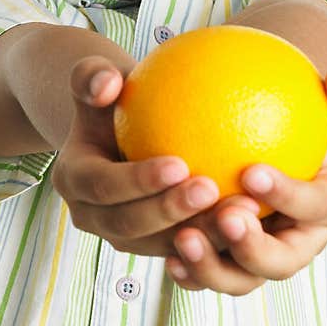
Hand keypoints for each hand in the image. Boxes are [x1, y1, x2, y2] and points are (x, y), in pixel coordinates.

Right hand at [50, 56, 225, 257]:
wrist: (119, 130)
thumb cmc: (115, 95)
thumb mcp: (99, 78)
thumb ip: (94, 75)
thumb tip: (107, 82)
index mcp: (73, 180)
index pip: (103, 185)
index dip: (138, 181)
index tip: (181, 164)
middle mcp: (91, 216)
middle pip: (127, 225)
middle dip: (168, 212)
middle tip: (211, 188)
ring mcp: (121, 237)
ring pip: (159, 246)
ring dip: (200, 233)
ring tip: (240, 209)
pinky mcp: (152, 246)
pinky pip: (184, 250)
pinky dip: (215, 239)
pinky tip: (253, 219)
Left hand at [166, 68, 326, 295]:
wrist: (286, 158)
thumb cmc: (309, 127)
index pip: (316, 206)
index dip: (288, 194)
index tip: (251, 171)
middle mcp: (302, 244)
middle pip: (282, 262)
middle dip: (253, 248)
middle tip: (225, 216)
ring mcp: (265, 260)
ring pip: (242, 280)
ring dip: (212, 266)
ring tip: (183, 238)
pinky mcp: (233, 266)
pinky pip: (210, 277)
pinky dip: (190, 272)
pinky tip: (166, 255)